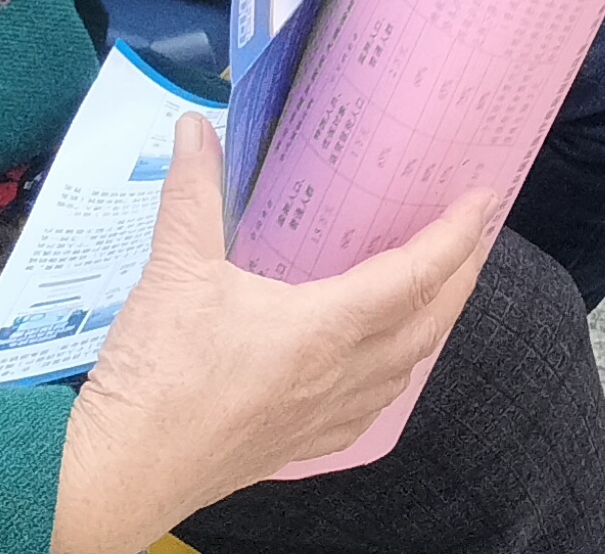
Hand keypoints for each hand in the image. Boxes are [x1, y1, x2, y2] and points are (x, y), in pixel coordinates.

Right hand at [51, 121, 497, 553]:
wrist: (121, 474)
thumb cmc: (156, 379)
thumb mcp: (176, 271)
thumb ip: (192, 194)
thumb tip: (195, 131)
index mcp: (323, 330)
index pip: (413, 275)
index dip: (455, 236)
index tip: (483, 200)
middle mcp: (338, 378)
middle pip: (427, 324)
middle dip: (461, 277)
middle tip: (476, 236)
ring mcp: (320, 419)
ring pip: (403, 371)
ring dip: (430, 327)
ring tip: (436, 293)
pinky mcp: (295, 446)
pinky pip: (368, 411)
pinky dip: (391, 378)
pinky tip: (377, 369)